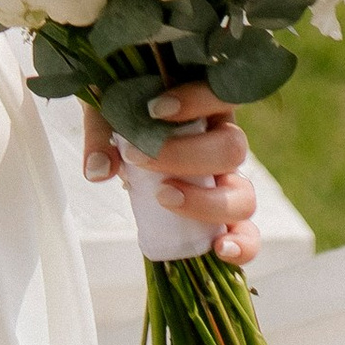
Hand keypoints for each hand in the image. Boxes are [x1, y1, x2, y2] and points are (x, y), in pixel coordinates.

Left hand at [82, 84, 259, 267]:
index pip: (221, 94)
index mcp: (206, 105)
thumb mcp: (107, 109)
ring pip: (244, 194)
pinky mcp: (221, 214)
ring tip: (165, 199)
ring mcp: (226, 180)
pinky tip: (220, 251)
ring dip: (207, 203)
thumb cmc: (122, 112)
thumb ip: (102, 133)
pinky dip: (241, 245)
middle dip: (185, 158)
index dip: (196, 101)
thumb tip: (99, 172)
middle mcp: (222, 141)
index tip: (153, 109)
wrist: (120, 128)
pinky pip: (246, 232)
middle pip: (231, 149)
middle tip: (137, 158)